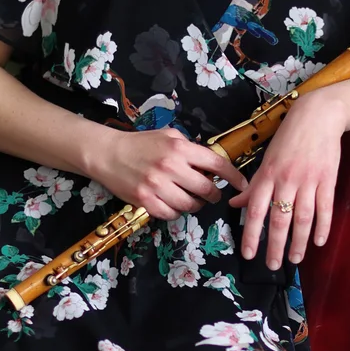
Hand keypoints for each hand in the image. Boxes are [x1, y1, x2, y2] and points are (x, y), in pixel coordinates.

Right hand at [91, 127, 247, 221]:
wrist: (108, 154)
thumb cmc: (140, 144)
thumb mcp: (168, 136)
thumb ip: (190, 147)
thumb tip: (211, 163)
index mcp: (180, 148)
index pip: (216, 164)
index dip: (233, 176)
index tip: (241, 184)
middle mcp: (171, 167)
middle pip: (206, 189)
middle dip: (213, 194)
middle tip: (211, 194)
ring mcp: (157, 186)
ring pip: (190, 205)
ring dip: (195, 205)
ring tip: (191, 199)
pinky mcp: (146, 201)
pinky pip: (171, 214)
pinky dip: (175, 211)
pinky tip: (172, 204)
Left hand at [229, 89, 346, 267]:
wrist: (317, 116)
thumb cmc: (288, 138)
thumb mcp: (266, 160)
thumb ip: (253, 185)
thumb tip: (235, 203)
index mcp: (267, 176)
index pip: (256, 210)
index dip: (252, 234)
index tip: (248, 254)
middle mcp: (286, 180)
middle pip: (279, 219)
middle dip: (274, 246)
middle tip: (272, 266)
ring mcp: (308, 181)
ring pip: (302, 218)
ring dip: (299, 242)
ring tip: (295, 259)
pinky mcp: (327, 179)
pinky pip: (324, 208)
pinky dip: (322, 226)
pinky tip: (318, 242)